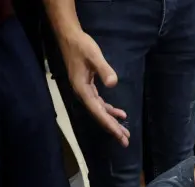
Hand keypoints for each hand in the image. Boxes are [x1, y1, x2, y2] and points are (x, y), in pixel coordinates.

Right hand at [58, 29, 129, 144]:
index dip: (110, 124)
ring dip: (112, 122)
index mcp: (82, 90)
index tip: (120, 135)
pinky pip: (99, 104)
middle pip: (99, 116)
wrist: (69, 38)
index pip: (98, 112)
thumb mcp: (94, 56)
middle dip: (112, 129)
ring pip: (100, 112)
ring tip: (124, 132)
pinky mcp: (87, 88)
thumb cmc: (81, 46)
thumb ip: (104, 69)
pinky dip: (109, 110)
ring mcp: (84, 92)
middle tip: (125, 141)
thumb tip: (113, 84)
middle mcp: (82, 95)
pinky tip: (119, 114)